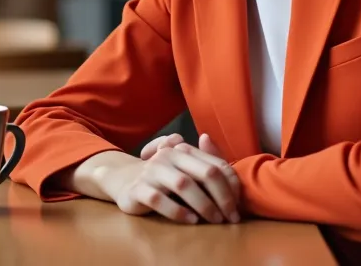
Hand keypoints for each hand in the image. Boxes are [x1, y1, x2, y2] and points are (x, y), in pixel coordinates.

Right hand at [95, 133, 241, 223]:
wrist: (122, 179)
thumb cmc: (161, 177)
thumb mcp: (183, 167)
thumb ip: (204, 159)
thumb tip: (209, 139)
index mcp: (183, 151)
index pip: (217, 165)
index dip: (232, 187)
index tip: (238, 206)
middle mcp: (167, 157)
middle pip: (206, 173)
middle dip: (223, 197)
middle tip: (231, 217)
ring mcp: (150, 172)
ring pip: (184, 185)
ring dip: (204, 205)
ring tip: (214, 220)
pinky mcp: (137, 189)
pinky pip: (159, 199)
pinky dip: (178, 211)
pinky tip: (190, 220)